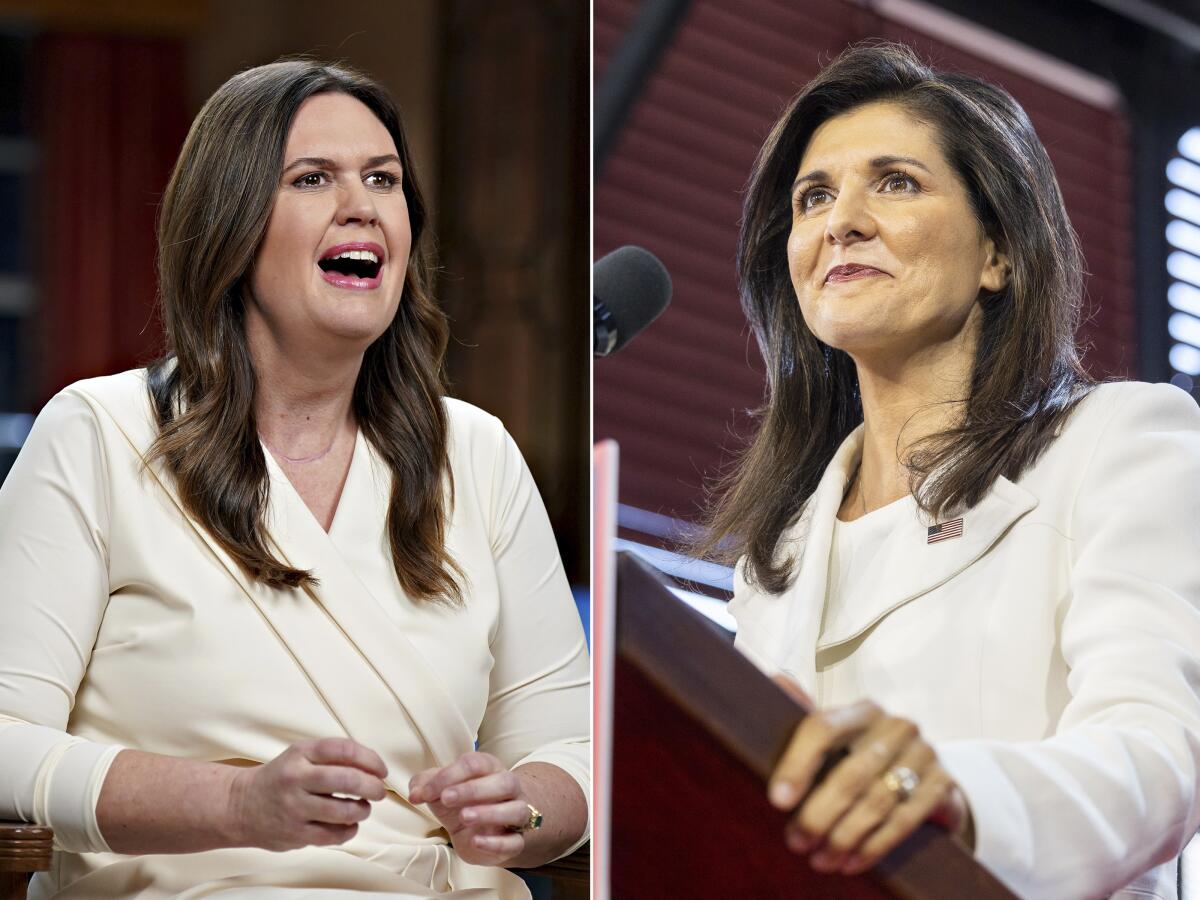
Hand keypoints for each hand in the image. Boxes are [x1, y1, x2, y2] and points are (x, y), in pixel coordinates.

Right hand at [228, 737, 387, 850]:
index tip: (380, 769)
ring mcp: (295, 808)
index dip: (370, 759)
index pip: (343, 749)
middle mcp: (296, 779)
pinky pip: (332, 835)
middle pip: (346, 780)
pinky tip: (349, 824)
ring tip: (364, 807)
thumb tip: (373, 765)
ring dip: (362, 810)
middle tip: (379, 791)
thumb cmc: (280, 778)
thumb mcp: (301, 755)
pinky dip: (349, 830)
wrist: (240, 805)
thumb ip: (333, 755)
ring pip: (343, 811)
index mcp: (300, 754)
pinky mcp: (295, 834)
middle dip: (371, 786)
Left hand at [408, 751, 533, 865]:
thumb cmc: (463, 802)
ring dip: (490, 813)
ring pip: (516, 810)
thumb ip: (426, 785)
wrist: (483, 831)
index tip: (425, 793)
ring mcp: (516, 815)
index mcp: (489, 769)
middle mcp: (509, 789)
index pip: (475, 764)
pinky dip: (496, 843)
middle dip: (474, 789)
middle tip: (446, 798)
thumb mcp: (442, 789)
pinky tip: (475, 841)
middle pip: (503, 782)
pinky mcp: (515, 842)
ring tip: (464, 817)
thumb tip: (414, 793)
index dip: (449, 775)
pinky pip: (514, 842)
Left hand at [768, 695, 969, 875]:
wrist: (923, 775)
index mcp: (862, 710)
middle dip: (819, 814)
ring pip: (876, 801)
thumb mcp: (837, 737)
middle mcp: (895, 725)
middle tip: (796, 842)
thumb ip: (805, 715)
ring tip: (820, 860)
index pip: (824, 729)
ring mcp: (923, 753)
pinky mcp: (942, 783)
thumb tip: (777, 677)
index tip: (777, 801)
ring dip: (844, 837)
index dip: (798, 765)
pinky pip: (904, 820)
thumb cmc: (862, 755)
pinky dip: (874, 845)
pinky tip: (851, 862)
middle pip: (850, 773)